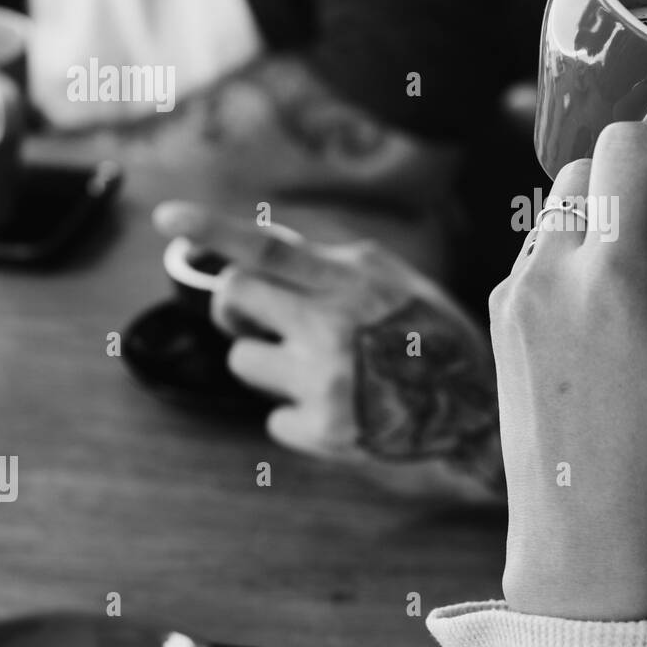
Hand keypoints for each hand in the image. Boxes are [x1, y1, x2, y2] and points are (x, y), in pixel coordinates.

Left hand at [152, 202, 501, 501]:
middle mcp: (334, 324)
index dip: (213, 230)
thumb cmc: (435, 340)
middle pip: (235, 296)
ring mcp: (325, 379)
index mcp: (355, 280)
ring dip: (268, 365)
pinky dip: (297, 415)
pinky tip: (341, 410)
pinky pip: (272, 416)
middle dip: (236, 306)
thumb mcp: (396, 283)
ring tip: (318, 372)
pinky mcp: (324, 429)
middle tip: (256, 318)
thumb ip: (334, 264)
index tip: (166, 217)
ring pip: (242, 361)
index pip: (270, 247)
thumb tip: (262, 245)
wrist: (481, 415)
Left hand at [491, 121, 646, 619]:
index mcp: (610, 273)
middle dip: (634, 178)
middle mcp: (545, 270)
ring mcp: (512, 294)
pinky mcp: (498, 318)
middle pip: (586, 163)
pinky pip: (537, 252)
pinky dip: (572, 256)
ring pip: (556, 205)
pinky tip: (605, 316)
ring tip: (642, 288)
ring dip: (600, 217)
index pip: (624, 143)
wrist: (583, 537)